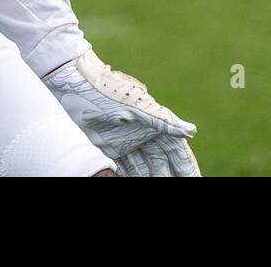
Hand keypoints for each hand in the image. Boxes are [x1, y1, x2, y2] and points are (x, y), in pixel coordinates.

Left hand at [42, 50, 199, 175]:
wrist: (75, 83)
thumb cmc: (108, 90)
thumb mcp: (136, 107)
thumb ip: (164, 121)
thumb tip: (192, 131)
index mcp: (155, 123)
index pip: (176, 153)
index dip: (187, 169)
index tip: (195, 181)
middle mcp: (143, 134)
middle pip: (162, 164)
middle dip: (167, 177)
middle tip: (176, 188)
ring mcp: (126, 141)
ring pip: (143, 168)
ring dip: (149, 178)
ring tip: (155, 187)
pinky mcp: (108, 146)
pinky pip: (123, 167)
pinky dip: (128, 176)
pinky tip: (127, 182)